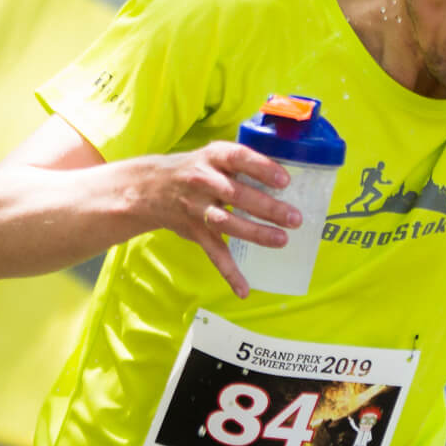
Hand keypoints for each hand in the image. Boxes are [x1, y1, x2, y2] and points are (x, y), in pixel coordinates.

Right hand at [130, 142, 297, 297]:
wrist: (150, 187)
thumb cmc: (196, 169)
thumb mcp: (214, 155)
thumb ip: (243, 163)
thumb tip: (286, 177)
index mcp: (213, 157)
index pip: (238, 158)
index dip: (261, 168)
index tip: (284, 181)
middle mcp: (203, 181)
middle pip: (237, 195)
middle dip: (267, 207)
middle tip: (294, 218)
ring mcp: (197, 208)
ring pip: (227, 223)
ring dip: (255, 233)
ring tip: (281, 240)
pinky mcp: (195, 232)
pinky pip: (213, 253)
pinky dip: (229, 273)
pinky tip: (244, 290)